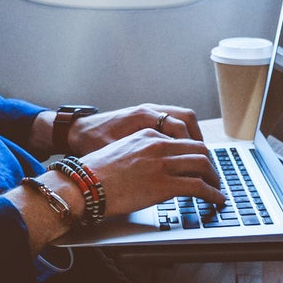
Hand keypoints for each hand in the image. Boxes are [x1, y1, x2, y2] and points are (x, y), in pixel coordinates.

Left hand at [66, 104, 202, 152]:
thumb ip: (138, 158)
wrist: (77, 131)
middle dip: (199, 140)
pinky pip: (173, 122)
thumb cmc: (91, 142)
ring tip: (198, 158)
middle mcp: (148, 110)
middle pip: (187, 117)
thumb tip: (161, 172)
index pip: (179, 127)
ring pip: (182, 118)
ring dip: (192, 137)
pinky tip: (182, 153)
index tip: (199, 164)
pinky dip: (182, 136)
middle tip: (205, 162)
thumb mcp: (114, 152)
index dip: (191, 147)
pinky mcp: (146, 119)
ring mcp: (149, 112)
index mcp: (142, 116)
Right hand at [81, 128, 225, 216]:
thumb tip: (155, 167)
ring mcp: (162, 164)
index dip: (196, 154)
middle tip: (212, 177)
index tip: (200, 164)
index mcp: (148, 134)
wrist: (84, 184)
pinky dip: (213, 194)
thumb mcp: (122, 150)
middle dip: (210, 165)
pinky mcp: (164, 185)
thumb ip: (143, 153)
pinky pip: (198, 187)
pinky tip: (216, 200)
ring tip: (216, 189)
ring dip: (214, 179)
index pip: (183, 140)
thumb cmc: (96, 172)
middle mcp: (158, 145)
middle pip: (199, 150)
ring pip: (203, 165)